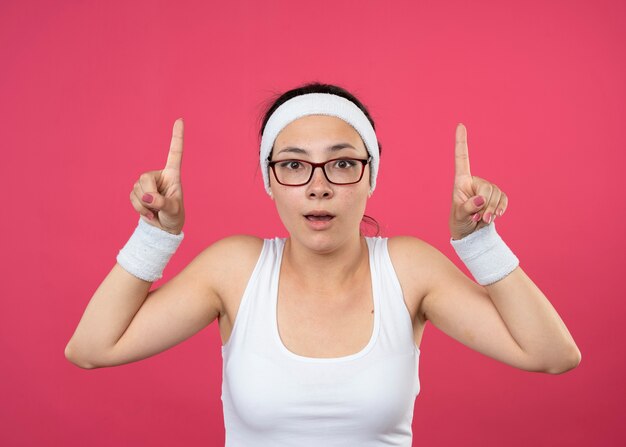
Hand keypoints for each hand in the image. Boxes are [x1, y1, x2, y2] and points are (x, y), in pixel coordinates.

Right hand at [129, 118, 184, 234]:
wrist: (163, 228)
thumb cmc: (174, 217)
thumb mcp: (173, 211)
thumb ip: (163, 204)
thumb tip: (148, 198)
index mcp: (173, 175)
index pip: (174, 153)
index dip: (177, 137)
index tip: (180, 119)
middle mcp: (159, 175)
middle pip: (144, 178)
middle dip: (149, 195)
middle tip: (157, 207)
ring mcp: (147, 183)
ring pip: (137, 189)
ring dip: (144, 205)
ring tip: (155, 211)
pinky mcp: (137, 192)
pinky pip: (132, 197)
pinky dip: (139, 208)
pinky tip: (149, 213)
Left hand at [449, 123, 507, 239]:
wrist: (471, 234)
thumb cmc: (459, 223)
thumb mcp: (459, 217)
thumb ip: (467, 208)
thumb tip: (480, 199)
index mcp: (461, 181)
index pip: (462, 159)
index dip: (461, 142)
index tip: (460, 124)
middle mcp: (475, 181)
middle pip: (487, 188)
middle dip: (485, 206)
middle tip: (477, 218)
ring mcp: (487, 188)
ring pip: (496, 195)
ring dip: (491, 211)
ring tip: (481, 220)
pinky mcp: (497, 197)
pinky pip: (504, 200)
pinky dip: (500, 209)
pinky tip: (494, 216)